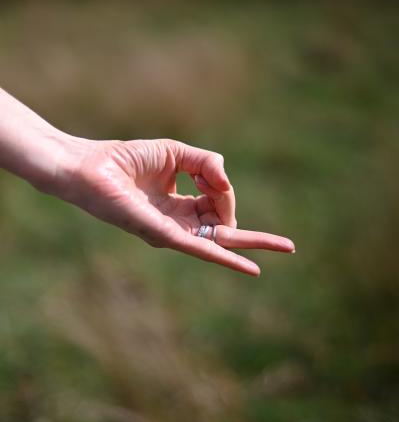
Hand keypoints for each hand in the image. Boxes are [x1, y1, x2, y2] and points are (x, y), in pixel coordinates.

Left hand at [59, 138, 294, 275]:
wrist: (88, 166)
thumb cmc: (125, 158)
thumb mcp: (177, 153)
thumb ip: (207, 163)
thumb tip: (227, 182)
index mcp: (180, 206)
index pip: (218, 205)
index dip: (225, 191)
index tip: (210, 173)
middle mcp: (179, 224)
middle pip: (226, 232)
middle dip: (257, 239)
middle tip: (290, 247)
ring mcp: (172, 232)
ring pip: (221, 244)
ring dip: (252, 244)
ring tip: (285, 247)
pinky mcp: (163, 234)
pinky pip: (201, 249)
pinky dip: (226, 259)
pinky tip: (250, 268)